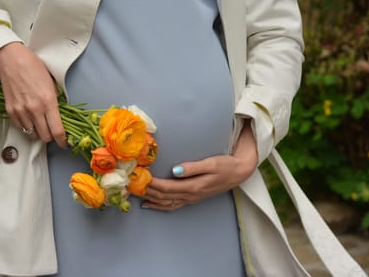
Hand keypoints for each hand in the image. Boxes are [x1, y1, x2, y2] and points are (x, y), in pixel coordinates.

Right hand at [0, 42, 66, 147]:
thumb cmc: (32, 67)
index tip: (64, 142)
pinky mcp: (11, 112)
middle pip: (45, 137)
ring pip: (32, 135)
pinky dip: (27, 128)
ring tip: (41, 126)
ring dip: (38, 133)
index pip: (58, 130)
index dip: (63, 140)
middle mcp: (35, 109)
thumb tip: (60, 115)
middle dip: (51, 137)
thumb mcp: (51, 83)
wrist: (11, 61)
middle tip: (53, 132)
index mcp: (48, 102)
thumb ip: (56, 101)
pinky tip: (30, 121)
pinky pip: (21, 128)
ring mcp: (21, 112)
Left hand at [141, 120, 257, 210]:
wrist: (239, 172)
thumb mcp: (211, 163)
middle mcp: (190, 195)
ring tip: (133, 193)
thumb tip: (175, 170)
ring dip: (149, 198)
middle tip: (129, 185)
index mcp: (193, 186)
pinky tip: (147, 204)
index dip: (150, 183)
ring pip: (165, 202)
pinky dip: (158, 206)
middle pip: (162, 196)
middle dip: (145, 190)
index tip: (137, 177)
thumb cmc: (225, 165)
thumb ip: (192, 167)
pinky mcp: (192, 198)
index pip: (166, 187)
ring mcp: (191, 198)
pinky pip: (172, 205)